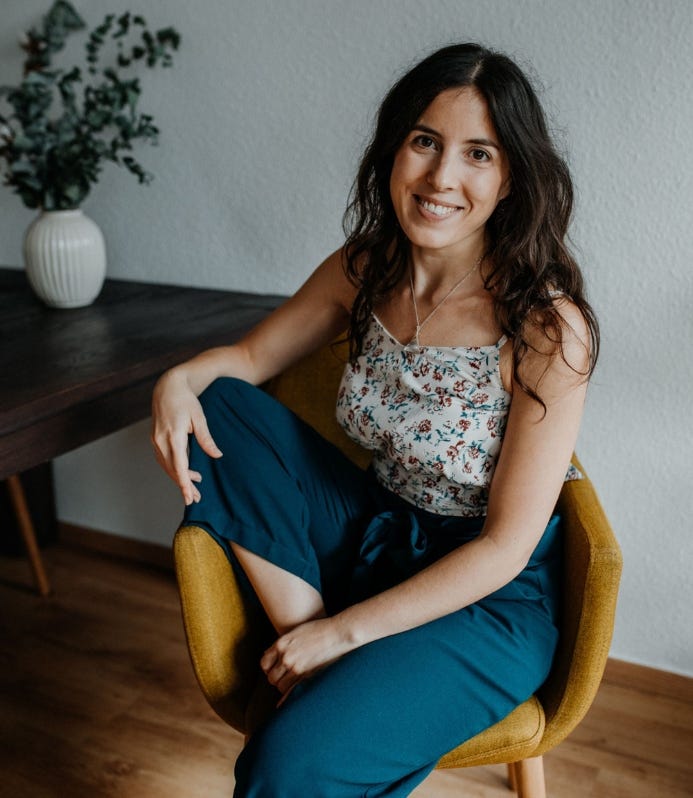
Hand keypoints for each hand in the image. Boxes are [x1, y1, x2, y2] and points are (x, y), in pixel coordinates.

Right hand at [151, 369, 221, 504]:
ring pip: (166, 466)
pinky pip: (163, 459)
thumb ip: (206, 439)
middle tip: (196, 499)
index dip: (184, 483)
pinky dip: (174, 469)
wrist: (167, 387)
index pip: (179, 465)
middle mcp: (161, 440)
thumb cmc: (186, 401)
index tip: (189, 497)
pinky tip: (185, 472)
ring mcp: (156, 440)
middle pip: (172, 470)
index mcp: (174, 435)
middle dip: (183, 485)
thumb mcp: (200, 418)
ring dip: (179, 478)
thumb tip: (217, 455)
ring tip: (194, 487)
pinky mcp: (155, 439)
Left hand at [260, 616, 354, 697]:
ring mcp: (296, 667)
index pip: (264, 663)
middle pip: (271, 677)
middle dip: (276, 679)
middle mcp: (285, 656)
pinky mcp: (307, 675)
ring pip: (280, 686)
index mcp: (281, 644)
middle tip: (284, 677)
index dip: (268, 668)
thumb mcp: (296, 632)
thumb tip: (271, 654)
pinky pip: (292, 690)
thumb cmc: (319, 629)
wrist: (336, 633)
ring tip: (292, 683)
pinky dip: (289, 696)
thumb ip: (283, 644)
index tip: (274, 669)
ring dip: (284, 686)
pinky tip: (287, 700)